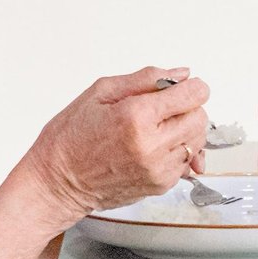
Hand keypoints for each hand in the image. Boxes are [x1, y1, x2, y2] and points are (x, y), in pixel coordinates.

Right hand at [20, 66, 210, 219]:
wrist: (57, 183)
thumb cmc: (70, 138)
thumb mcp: (100, 93)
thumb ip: (146, 79)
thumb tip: (181, 74)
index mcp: (137, 117)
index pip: (194, 95)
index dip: (191, 87)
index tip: (181, 88)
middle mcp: (152, 145)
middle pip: (200, 117)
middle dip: (188, 108)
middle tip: (163, 109)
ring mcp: (158, 168)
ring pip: (197, 141)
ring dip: (184, 131)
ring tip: (156, 129)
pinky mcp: (159, 185)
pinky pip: (186, 162)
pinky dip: (177, 152)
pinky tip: (154, 148)